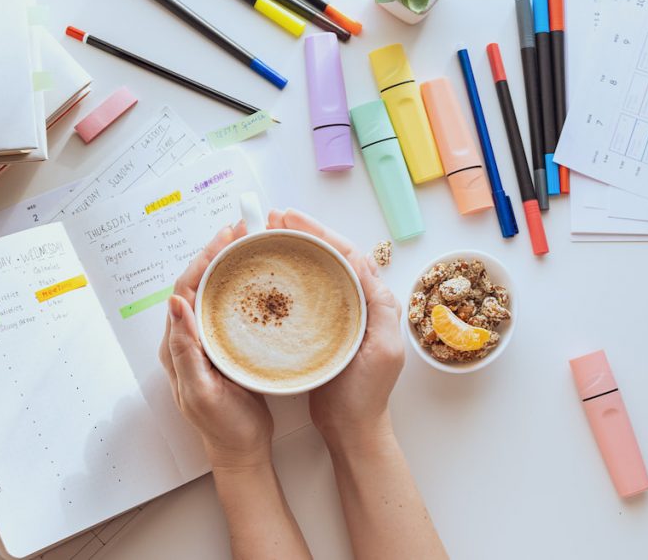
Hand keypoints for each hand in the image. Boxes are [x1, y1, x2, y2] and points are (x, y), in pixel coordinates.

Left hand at [159, 221, 274, 469]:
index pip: (185, 290)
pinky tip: (254, 279)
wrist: (240, 453)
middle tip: (241, 230)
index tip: (226, 237)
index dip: (203, 260)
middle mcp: (187, 339)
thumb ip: (186, 349)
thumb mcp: (203, 391)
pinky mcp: (221, 348)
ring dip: (226, 267)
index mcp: (178, 346)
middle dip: (216, 254)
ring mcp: (204, 343)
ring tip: (247, 244)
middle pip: (197, 284)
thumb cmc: (223, 427)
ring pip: (211, 293)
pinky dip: (237, 287)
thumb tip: (175, 303)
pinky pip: (224, 308)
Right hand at [267, 209, 404, 449]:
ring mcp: (337, 314)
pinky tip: (269, 270)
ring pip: (316, 270)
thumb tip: (361, 263)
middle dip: (303, 233)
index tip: (291, 218)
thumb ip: (377, 308)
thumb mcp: (381, 349)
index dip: (319, 232)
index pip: (347, 253)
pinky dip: (288, 275)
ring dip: (294, 249)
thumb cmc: (366, 394)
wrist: (351, 429)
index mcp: (375, 302)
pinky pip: (305, 292)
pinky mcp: (319, 328)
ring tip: (267, 234)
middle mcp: (357, 302)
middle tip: (272, 218)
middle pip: (329, 255)